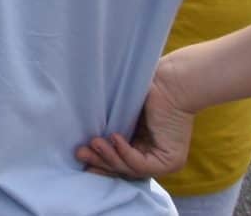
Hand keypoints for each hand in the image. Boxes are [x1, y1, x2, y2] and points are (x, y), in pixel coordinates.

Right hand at [76, 60, 196, 181]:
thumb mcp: (122, 115)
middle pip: (122, 168)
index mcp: (141, 146)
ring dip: (109, 156)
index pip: (118, 162)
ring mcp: (163, 162)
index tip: (79, 153)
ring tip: (94, 142)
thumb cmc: (145, 91)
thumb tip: (81, 142)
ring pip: (130, 168)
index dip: (99, 160)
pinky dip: (126, 153)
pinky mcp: (170, 162)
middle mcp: (152, 157)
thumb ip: (108, 128)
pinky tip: (114, 138)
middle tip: (79, 152)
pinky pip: (142, 165)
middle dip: (99, 161)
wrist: (170, 82)